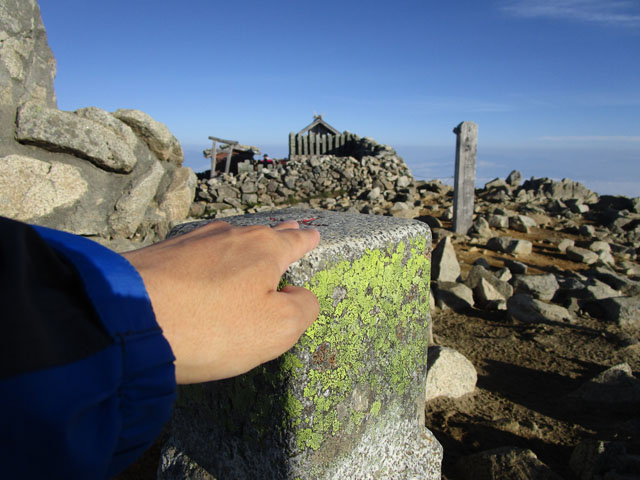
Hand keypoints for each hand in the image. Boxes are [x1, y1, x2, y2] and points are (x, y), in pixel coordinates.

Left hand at [123, 220, 319, 383]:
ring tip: (252, 247)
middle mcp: (231, 235)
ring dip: (244, 245)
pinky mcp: (163, 254)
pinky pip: (200, 253)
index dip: (306, 240)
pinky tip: (207, 264)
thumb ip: (302, 309)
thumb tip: (300, 295)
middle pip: (263, 234)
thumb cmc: (211, 326)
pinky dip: (212, 258)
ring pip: (230, 239)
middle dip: (279, 235)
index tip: (313, 234)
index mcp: (264, 249)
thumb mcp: (276, 328)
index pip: (295, 241)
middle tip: (291, 229)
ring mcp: (193, 241)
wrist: (127, 318)